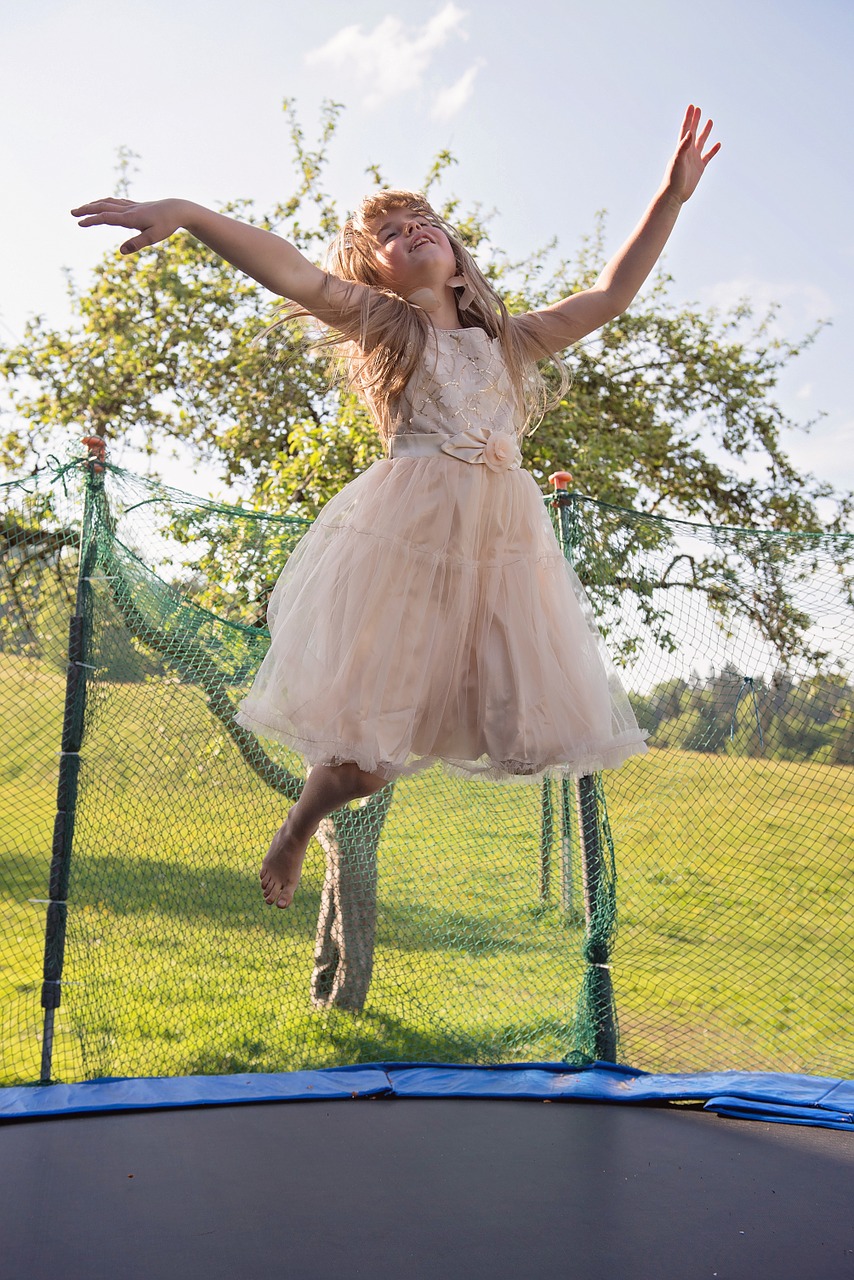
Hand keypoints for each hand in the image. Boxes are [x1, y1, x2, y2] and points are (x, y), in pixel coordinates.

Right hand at [70, 197, 188, 253]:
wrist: (177, 209)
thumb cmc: (167, 224)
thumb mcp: (153, 237)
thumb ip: (137, 244)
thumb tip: (120, 251)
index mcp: (130, 218)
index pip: (106, 217)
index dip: (92, 220)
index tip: (79, 223)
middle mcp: (127, 210)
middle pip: (102, 207)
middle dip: (86, 210)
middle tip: (72, 213)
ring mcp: (131, 206)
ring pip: (107, 202)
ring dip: (93, 205)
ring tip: (82, 208)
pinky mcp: (135, 206)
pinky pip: (115, 202)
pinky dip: (104, 202)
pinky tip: (102, 205)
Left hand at [664, 105, 720, 203]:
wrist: (674, 195)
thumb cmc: (673, 178)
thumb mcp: (677, 160)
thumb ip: (683, 146)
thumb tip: (690, 133)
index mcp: (681, 148)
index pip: (686, 129)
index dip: (689, 118)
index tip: (692, 106)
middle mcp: (688, 152)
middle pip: (693, 132)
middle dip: (696, 120)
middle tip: (699, 109)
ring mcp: (694, 159)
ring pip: (701, 142)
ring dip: (705, 132)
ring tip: (710, 121)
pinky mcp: (700, 168)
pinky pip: (708, 156)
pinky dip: (713, 150)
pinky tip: (718, 144)